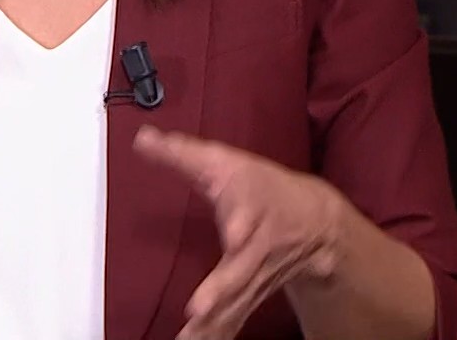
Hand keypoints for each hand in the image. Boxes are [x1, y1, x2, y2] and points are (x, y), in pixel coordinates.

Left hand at [135, 126, 346, 339]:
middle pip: (241, 273)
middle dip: (222, 292)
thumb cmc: (261, 187)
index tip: (234, 234)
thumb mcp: (223, 161)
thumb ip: (181, 153)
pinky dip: (216, 335)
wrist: (313, 222)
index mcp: (249, 211)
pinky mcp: (252, 297)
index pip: (245, 217)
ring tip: (188, 339)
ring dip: (213, 326)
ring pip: (236, 306)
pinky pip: (233, 321)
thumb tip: (142, 137)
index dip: (239, 225)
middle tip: (200, 309)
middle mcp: (256, 250)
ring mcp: (256, 279)